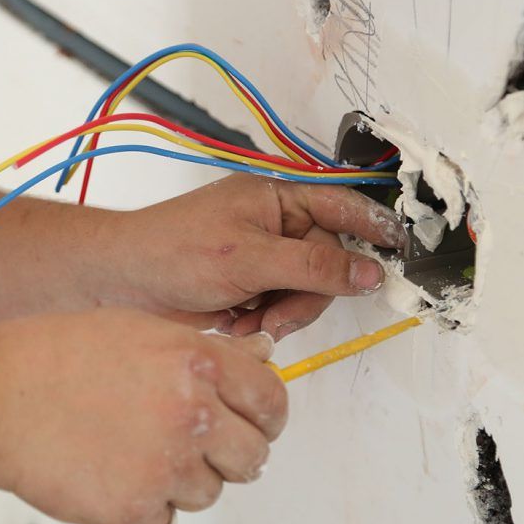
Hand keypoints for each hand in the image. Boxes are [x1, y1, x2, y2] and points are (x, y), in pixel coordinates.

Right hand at [0, 308, 285, 523]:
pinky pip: (164, 522)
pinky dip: (144, 508)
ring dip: (182, 481)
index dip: (267, 416)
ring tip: (133, 451)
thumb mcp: (142, 329)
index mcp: (199, 363)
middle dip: (231, 455)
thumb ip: (206, 351)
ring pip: (209, 493)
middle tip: (197, 445)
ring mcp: (165, 467)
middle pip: (252, 458)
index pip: (272, 401)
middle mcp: (191, 414)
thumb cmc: (58, 356)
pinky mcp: (134, 510)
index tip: (257, 424)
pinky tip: (111, 473)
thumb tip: (262, 362)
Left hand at [112, 174, 405, 340]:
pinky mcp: (248, 289)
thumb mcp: (250, 258)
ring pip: (306, 292)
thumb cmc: (174, 251)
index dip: (373, 229)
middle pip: (328, 263)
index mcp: (276, 199)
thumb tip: (368, 273)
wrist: (123, 282)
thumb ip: (314, 267)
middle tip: (278, 315)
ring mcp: (261, 259)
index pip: (341, 209)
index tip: (400, 251)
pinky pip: (281, 309)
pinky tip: (235, 324)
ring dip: (282, 314)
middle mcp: (273, 226)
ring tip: (248, 322)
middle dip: (306, 296)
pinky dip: (264, 323)